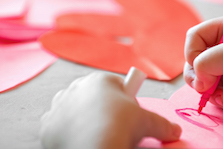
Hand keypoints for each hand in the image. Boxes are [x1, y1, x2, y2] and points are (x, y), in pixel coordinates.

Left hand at [40, 72, 180, 148]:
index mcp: (100, 80)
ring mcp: (59, 106)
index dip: (125, 101)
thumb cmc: (120, 125)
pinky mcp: (47, 125)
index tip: (128, 115)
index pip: (115, 86)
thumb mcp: (147, 122)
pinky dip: (67, 131)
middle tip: (114, 127)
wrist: (94, 146)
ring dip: (82, 118)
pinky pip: (58, 125)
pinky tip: (78, 140)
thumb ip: (162, 124)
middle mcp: (76, 88)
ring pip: (73, 109)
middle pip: (93, 97)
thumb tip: (175, 131)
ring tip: (95, 134)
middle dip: (103, 109)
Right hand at [183, 16, 222, 121]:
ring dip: (213, 93)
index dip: (192, 52)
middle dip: (200, 77)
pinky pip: (216, 94)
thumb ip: (207, 61)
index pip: (195, 37)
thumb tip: (198, 80)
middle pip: (195, 61)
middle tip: (207, 88)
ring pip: (203, 81)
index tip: (198, 67)